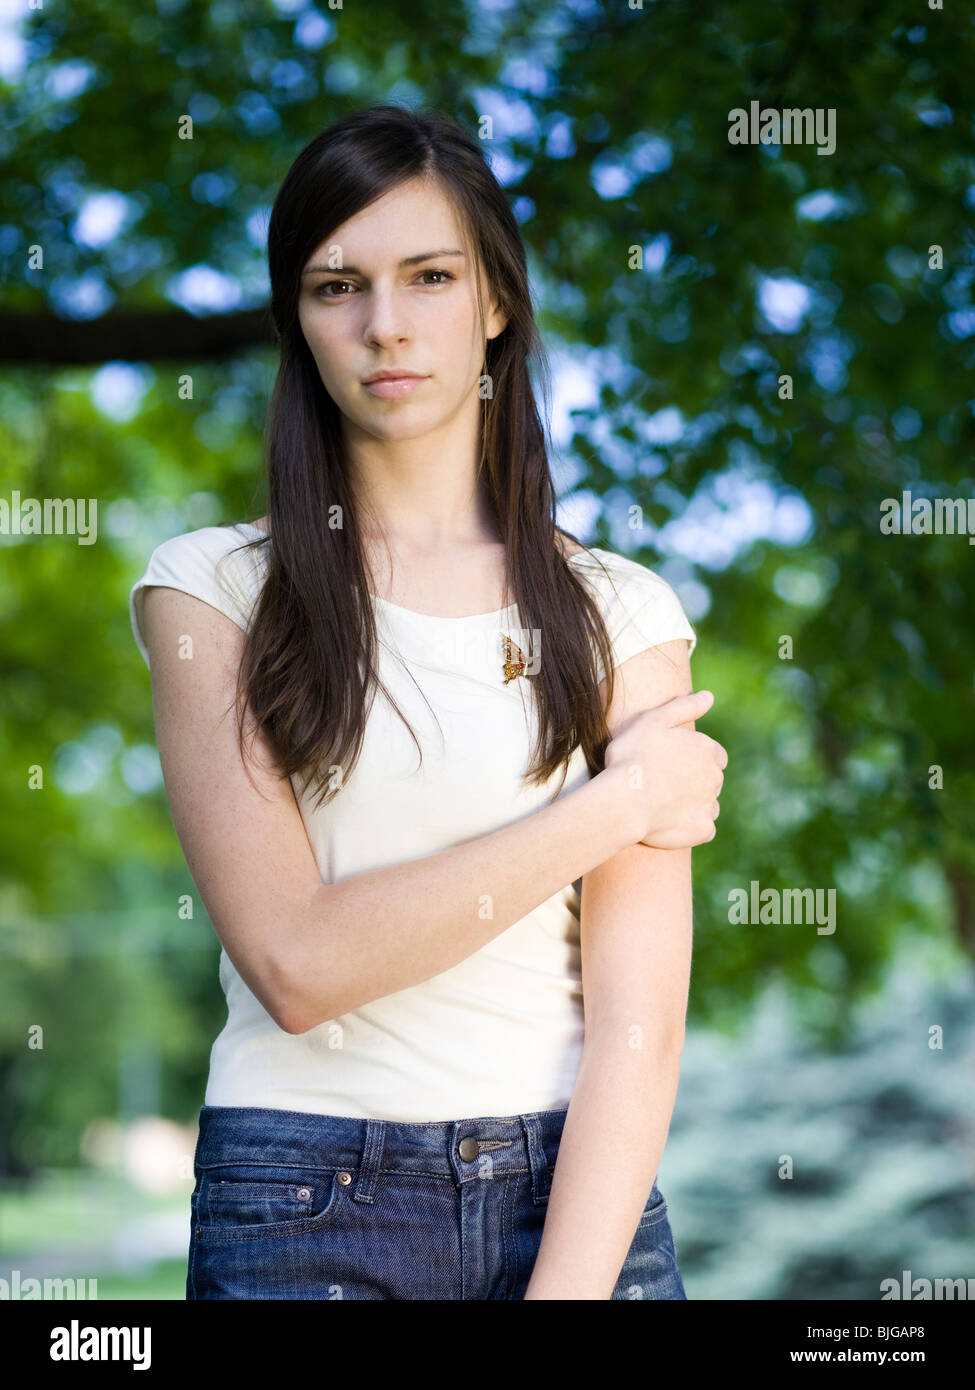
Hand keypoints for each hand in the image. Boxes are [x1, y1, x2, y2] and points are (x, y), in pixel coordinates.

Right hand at [603, 690, 726, 849]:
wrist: (623, 800)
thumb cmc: (632, 756)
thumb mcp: (652, 720)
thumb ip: (684, 706)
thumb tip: (709, 696)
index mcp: (706, 749)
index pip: (714, 754)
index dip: (694, 758)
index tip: (673, 764)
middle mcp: (715, 776)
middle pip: (711, 780)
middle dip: (695, 781)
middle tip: (664, 784)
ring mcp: (710, 805)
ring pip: (708, 804)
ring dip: (693, 804)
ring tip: (663, 804)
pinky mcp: (703, 829)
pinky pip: (703, 828)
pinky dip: (690, 826)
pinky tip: (669, 822)